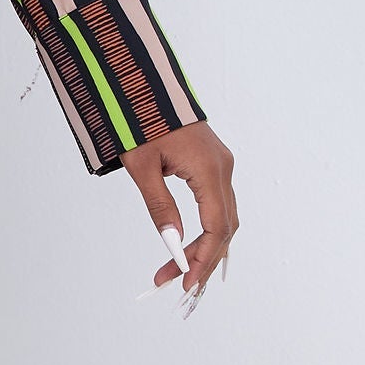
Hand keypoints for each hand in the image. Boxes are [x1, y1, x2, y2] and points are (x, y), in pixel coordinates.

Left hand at [122, 120, 237, 303]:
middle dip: (202, 258)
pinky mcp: (213, 162)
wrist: (144, 84)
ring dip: (204, 246)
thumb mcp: (142, 167)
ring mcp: (221, 164)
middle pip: (224, 227)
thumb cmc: (139, 121)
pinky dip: (207, 228)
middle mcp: (222, 168)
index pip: (216, 227)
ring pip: (223, 217)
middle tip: (174, 280)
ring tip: (177, 268)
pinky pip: (218, 203)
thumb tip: (171, 241)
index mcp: (209, 169)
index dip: (203, 258)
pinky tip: (190, 245)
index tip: (186, 281)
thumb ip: (160, 206)